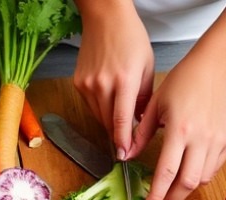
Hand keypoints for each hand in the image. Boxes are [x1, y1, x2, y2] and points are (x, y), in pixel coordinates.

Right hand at [73, 0, 153, 157]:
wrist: (105, 18)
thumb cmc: (131, 38)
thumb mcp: (147, 67)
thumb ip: (145, 98)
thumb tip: (141, 122)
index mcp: (125, 81)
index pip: (122, 121)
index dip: (123, 142)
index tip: (125, 155)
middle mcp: (103, 84)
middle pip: (109, 123)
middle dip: (117, 137)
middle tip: (125, 147)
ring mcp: (87, 84)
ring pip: (99, 116)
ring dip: (110, 123)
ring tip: (120, 124)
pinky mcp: (78, 83)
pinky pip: (91, 105)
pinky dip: (101, 109)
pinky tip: (110, 103)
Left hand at [128, 58, 225, 199]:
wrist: (214, 69)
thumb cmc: (181, 83)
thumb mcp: (154, 107)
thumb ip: (140, 135)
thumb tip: (124, 156)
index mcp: (179, 130)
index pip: (166, 173)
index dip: (155, 196)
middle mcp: (201, 139)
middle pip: (187, 184)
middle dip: (171, 199)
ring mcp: (218, 142)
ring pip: (202, 180)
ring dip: (184, 189)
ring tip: (170, 189)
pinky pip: (212, 169)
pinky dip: (198, 176)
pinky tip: (186, 172)